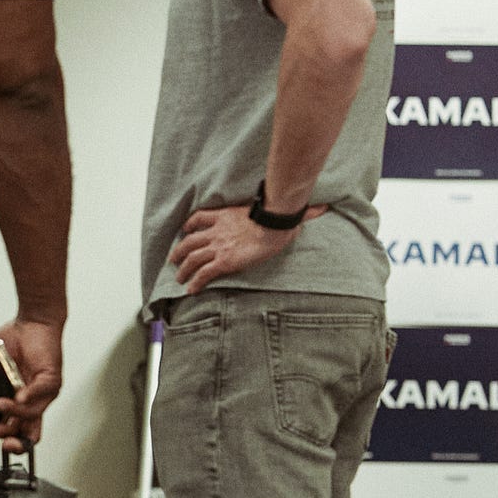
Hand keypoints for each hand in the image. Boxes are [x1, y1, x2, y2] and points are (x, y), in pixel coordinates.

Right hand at [0, 315, 64, 447]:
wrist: (32, 321)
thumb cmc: (14, 340)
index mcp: (18, 402)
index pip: (16, 431)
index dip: (6, 439)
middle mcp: (33, 401)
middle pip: (28, 432)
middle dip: (13, 439)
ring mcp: (44, 392)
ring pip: (32, 414)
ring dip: (15, 413)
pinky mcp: (51, 378)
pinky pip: (41, 392)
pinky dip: (29, 397)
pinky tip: (18, 398)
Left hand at [169, 202, 326, 295]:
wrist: (274, 224)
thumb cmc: (277, 216)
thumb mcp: (276, 209)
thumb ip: (291, 210)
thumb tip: (322, 207)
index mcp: (224, 215)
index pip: (199, 218)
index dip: (189, 225)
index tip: (185, 230)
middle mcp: (216, 231)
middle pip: (189, 240)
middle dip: (179, 250)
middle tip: (174, 259)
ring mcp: (218, 246)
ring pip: (191, 257)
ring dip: (182, 268)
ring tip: (179, 277)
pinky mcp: (223, 261)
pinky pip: (203, 273)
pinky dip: (195, 281)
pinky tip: (191, 289)